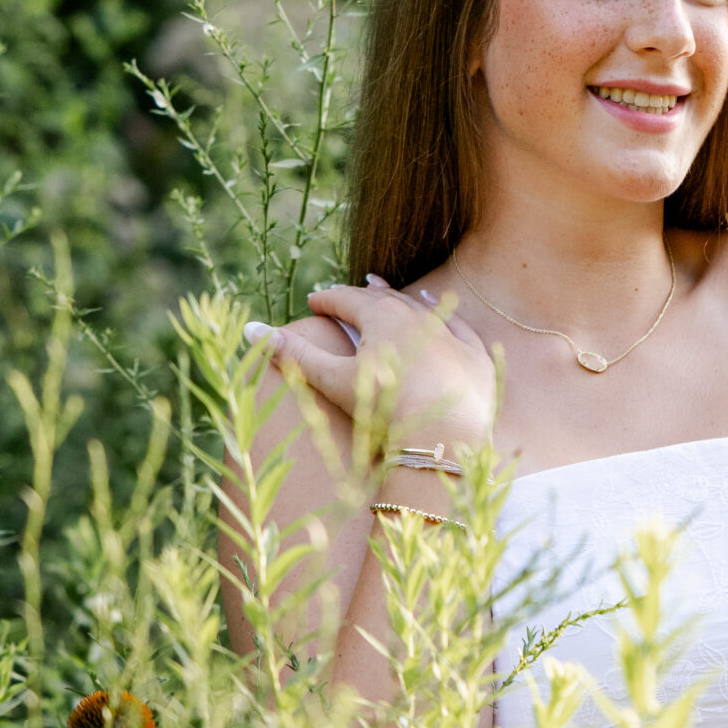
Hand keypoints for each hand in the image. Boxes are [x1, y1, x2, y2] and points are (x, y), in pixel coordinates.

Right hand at [251, 275, 496, 454]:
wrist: (446, 436)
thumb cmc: (383, 409)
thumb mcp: (333, 381)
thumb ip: (294, 355)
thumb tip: (252, 330)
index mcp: (381, 316)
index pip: (347, 300)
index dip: (328, 300)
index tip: (314, 302)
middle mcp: (418, 316)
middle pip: (384, 298)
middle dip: (362, 295)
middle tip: (349, 292)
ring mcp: (450, 334)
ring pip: (422, 308)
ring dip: (401, 299)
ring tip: (388, 291)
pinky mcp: (476, 356)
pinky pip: (459, 328)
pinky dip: (445, 318)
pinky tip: (441, 312)